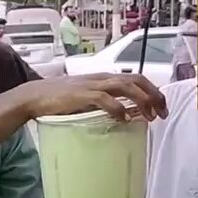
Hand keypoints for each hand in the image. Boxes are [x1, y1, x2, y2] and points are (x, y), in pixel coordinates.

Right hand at [17, 73, 167, 121]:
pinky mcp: (82, 94)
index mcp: (105, 78)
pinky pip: (105, 99)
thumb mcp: (88, 98)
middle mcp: (102, 78)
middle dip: (154, 95)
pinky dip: (118, 108)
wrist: (35, 96)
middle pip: (137, 80)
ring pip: (125, 86)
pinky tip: (125, 118)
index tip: (162, 108)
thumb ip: (104, 102)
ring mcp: (92, 85)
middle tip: (163, 113)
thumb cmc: (60, 99)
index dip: (153, 91)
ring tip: (150, 116)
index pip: (137, 78)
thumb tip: (123, 115)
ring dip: (141, 100)